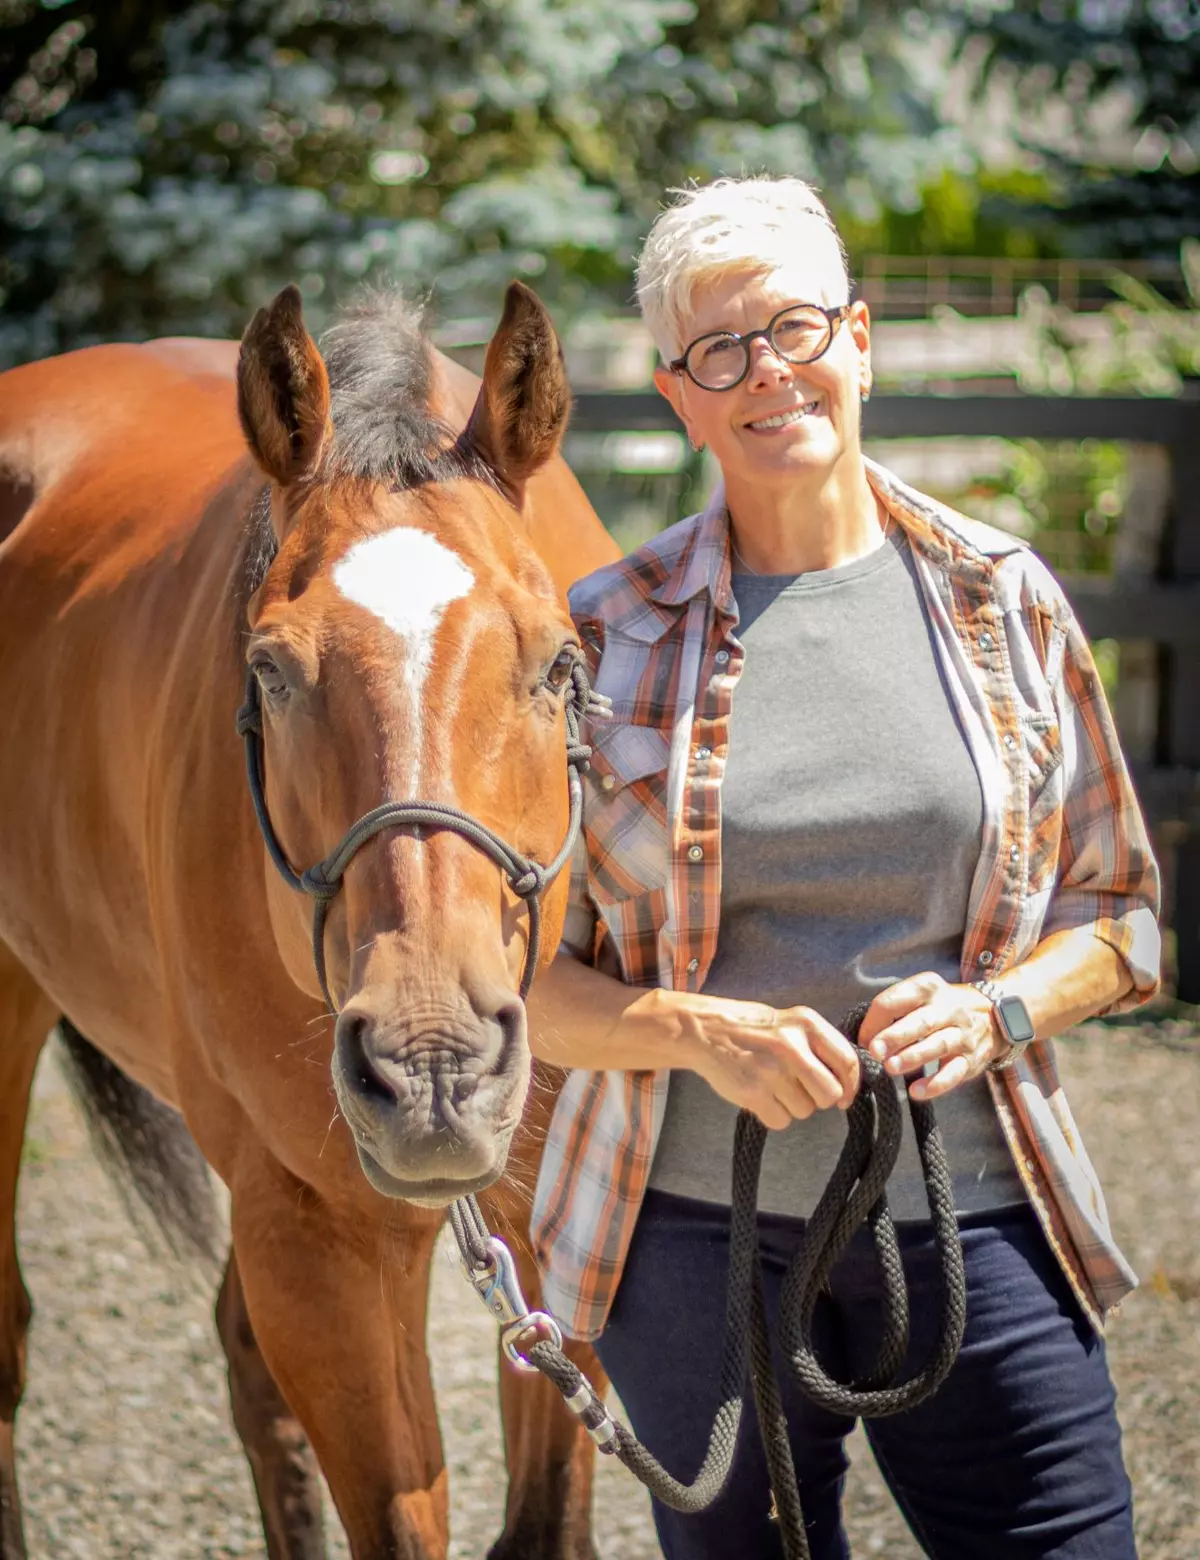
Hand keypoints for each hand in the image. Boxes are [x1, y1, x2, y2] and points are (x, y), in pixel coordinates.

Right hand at [674, 993, 860, 1130]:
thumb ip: (819, 1045)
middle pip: (830, 1093)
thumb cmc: (754, 1029)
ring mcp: (772, 1069)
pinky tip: (760, 1096)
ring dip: (792, 1105)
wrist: (706, 1029)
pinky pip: (781, 1120)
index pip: (847, 1061)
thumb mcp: (791, 1022)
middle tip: (800, 1090)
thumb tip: (847, 1082)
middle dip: (819, 1099)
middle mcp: (792, 1045)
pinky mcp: (752, 1092)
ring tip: (772, 1086)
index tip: (843, 1096)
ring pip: (805, 1110)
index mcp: (807, 1023)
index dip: (850, 1085)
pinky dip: (772, 1114)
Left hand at [857, 972, 1004, 1101]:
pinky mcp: (972, 1060)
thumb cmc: (942, 1008)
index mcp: (928, 988)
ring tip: (890, 1068)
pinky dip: (936, 1084)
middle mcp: (949, 1008)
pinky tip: (916, 1092)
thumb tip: (863, 1037)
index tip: (862, 1039)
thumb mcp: (922, 995)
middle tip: (874, 1051)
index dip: (876, 1019)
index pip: (898, 999)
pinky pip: (954, 1073)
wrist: (994, 1016)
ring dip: (913, 1057)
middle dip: (895, 1036)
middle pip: (920, 1021)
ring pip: (938, 1045)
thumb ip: (896, 1011)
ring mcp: (963, 1034)